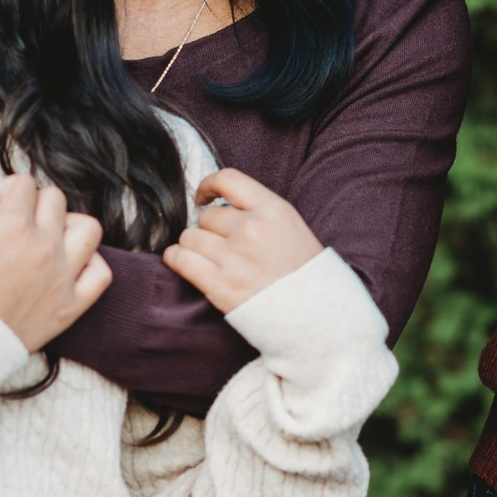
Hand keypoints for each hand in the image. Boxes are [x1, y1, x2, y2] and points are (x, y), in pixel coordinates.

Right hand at [0, 171, 108, 352]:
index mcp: (13, 227)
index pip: (21, 184)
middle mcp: (45, 248)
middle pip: (53, 200)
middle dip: (28, 205)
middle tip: (5, 226)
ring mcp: (63, 278)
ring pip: (87, 228)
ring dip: (65, 225)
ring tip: (40, 239)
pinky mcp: (71, 307)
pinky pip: (100, 272)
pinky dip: (87, 262)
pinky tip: (62, 265)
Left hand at [163, 169, 326, 312]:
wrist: (319, 317)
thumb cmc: (307, 276)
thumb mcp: (293, 229)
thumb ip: (260, 213)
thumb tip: (221, 209)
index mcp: (273, 210)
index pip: (228, 179)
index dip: (207, 186)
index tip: (202, 198)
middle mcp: (252, 228)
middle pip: (206, 216)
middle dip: (208, 231)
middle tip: (220, 248)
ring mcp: (235, 257)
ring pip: (190, 237)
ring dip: (193, 247)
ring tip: (206, 260)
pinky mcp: (220, 284)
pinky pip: (180, 260)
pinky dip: (176, 259)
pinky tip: (184, 263)